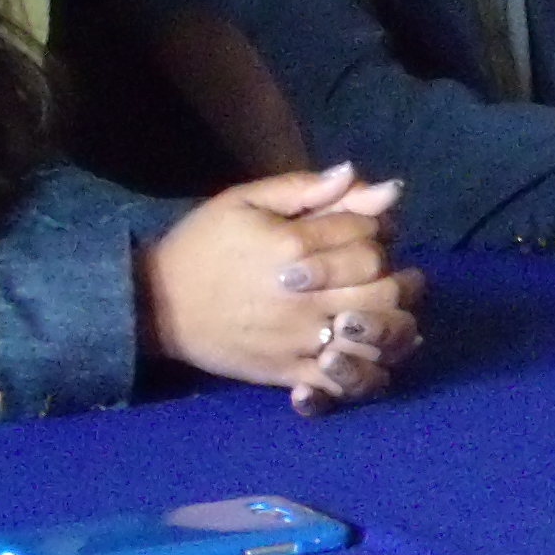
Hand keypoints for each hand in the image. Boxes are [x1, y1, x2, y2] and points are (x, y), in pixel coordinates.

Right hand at [138, 163, 424, 407]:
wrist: (157, 305)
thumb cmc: (203, 244)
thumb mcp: (245, 200)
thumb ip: (305, 188)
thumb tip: (357, 173)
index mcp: (292, 247)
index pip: (367, 235)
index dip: (379, 229)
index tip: (372, 230)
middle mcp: (302, 296)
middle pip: (382, 288)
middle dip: (398, 277)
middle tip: (397, 275)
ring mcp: (297, 339)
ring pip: (374, 338)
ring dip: (396, 325)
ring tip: (395, 314)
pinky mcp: (288, 373)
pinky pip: (344, 382)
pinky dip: (370, 372)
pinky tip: (375, 355)